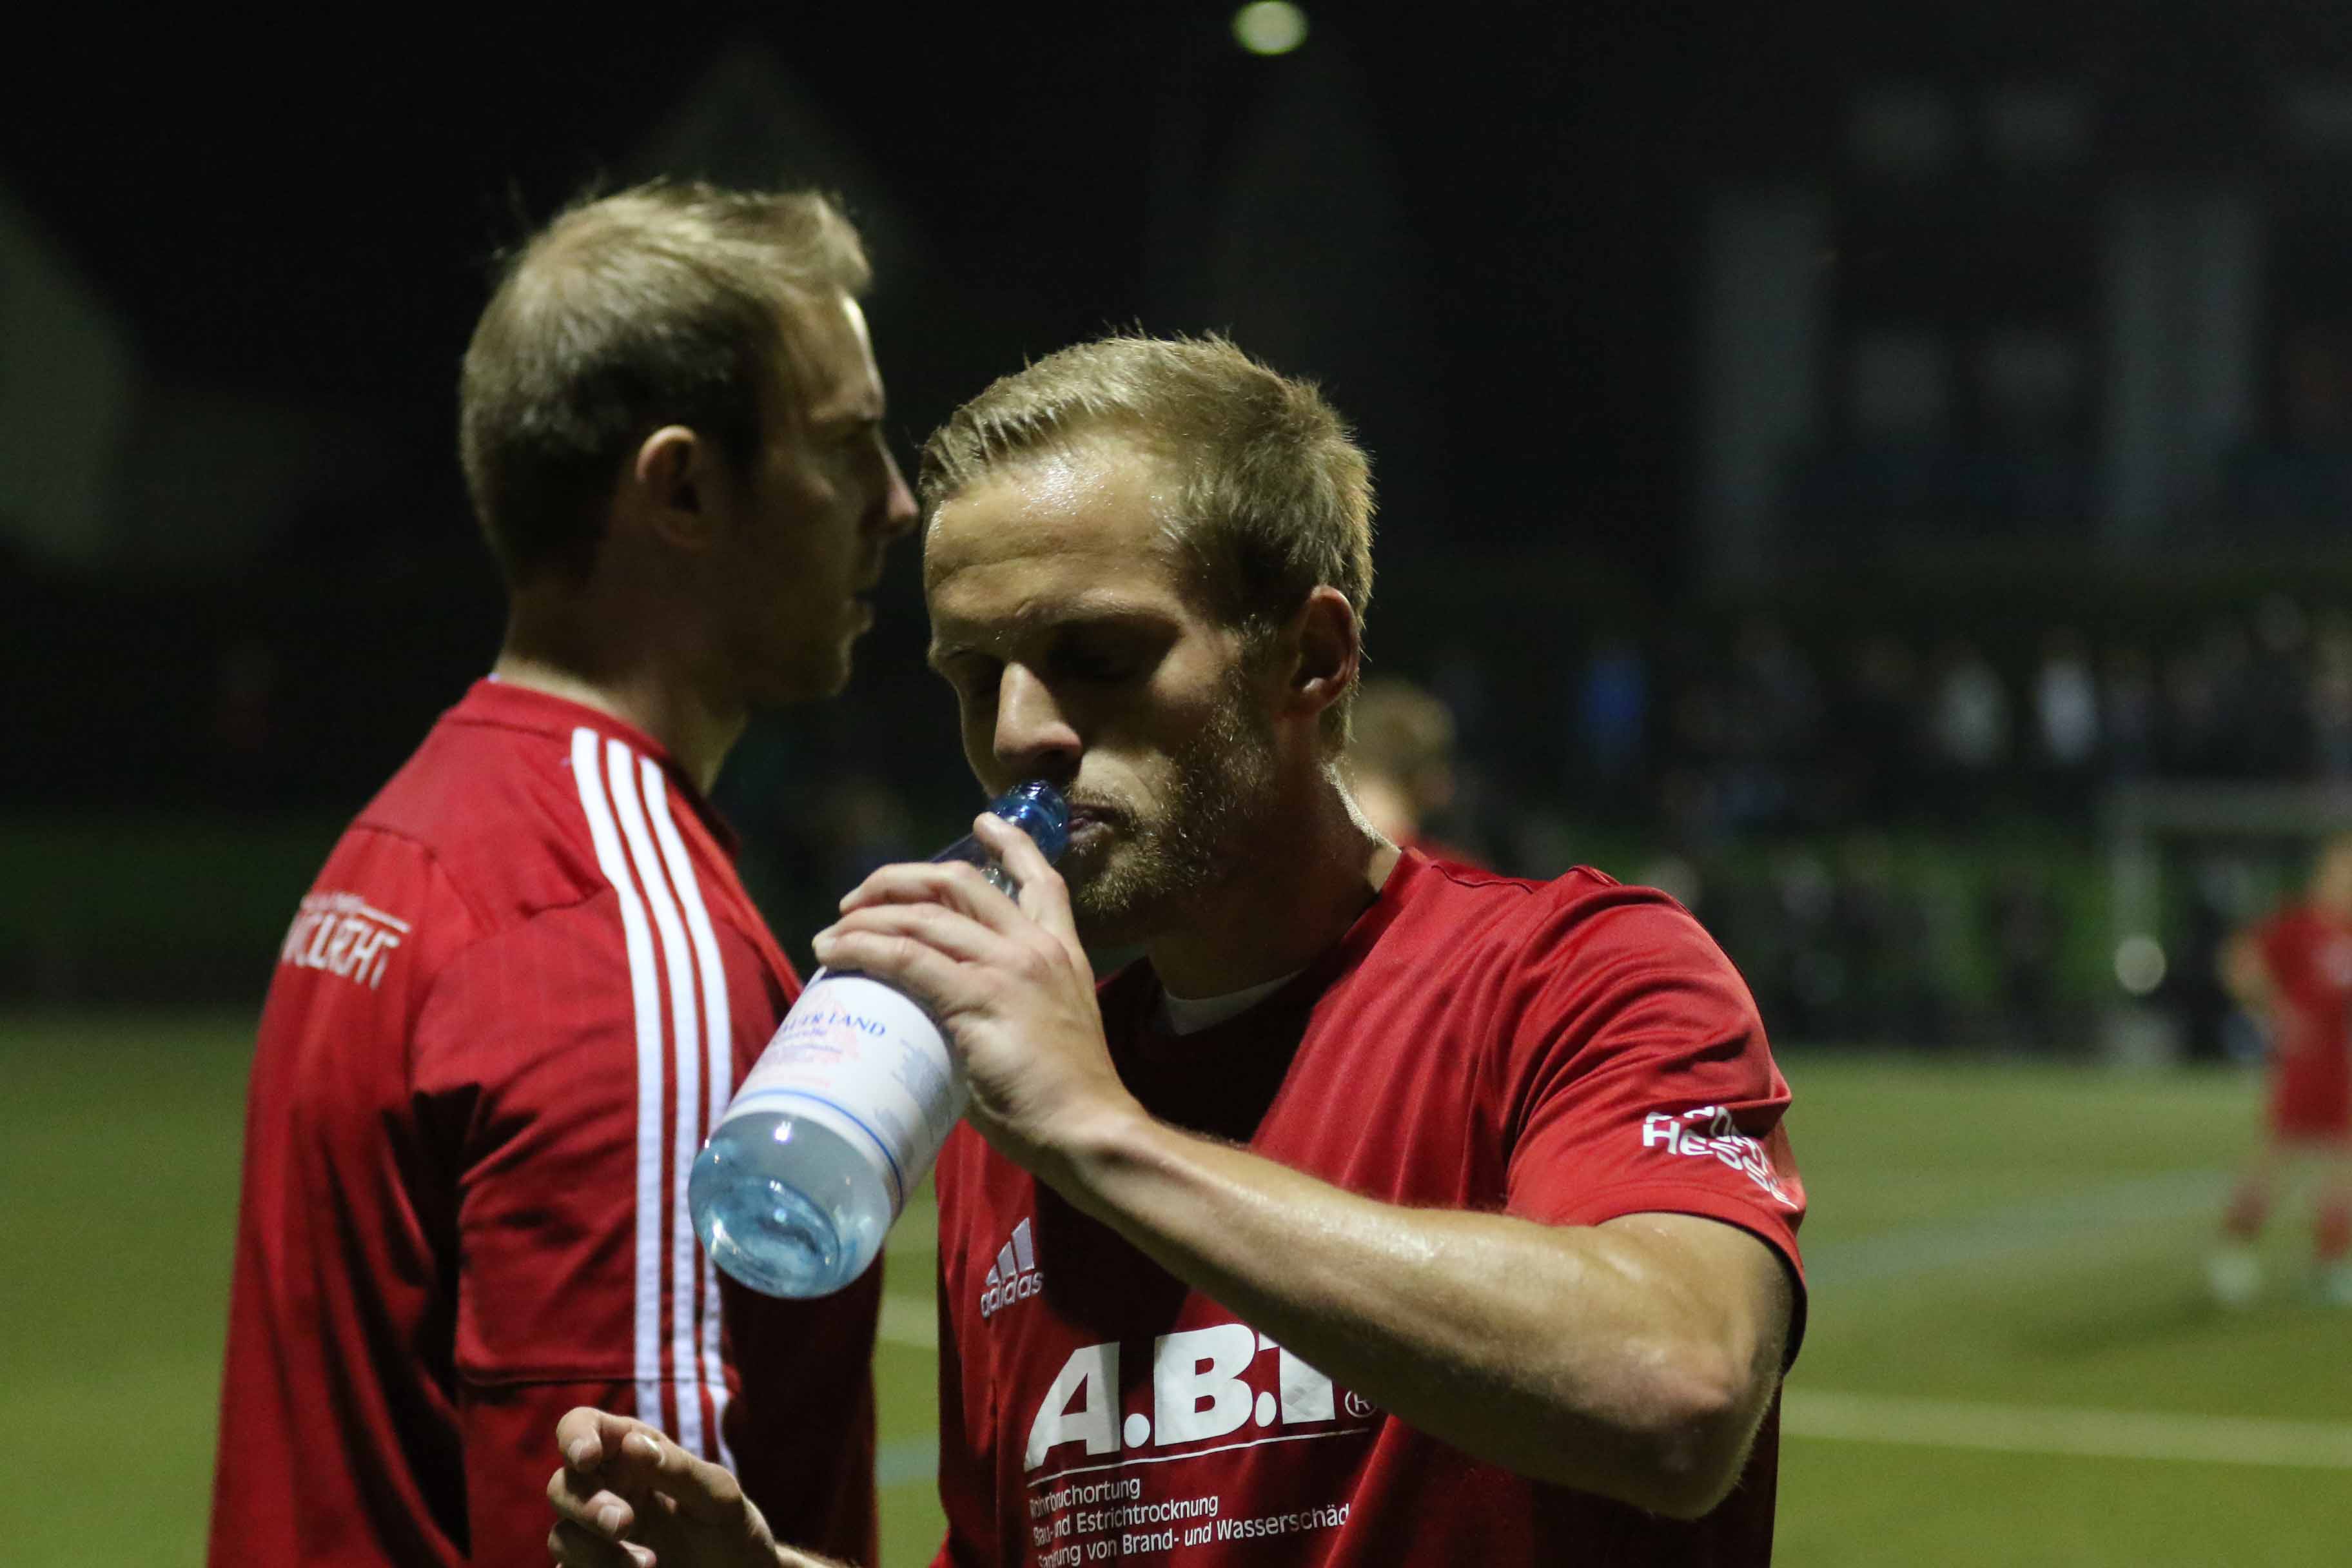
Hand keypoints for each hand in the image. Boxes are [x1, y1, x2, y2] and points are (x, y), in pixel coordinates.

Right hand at [546, 1408, 785, 1567]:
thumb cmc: (729, 1529)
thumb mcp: (718, 1496)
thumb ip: (679, 1470)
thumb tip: (631, 1445)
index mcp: (631, 1454)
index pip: (584, 1426)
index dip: (575, 1436)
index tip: (588, 1457)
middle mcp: (605, 1490)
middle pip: (562, 1486)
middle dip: (586, 1505)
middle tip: (623, 1523)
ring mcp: (595, 1538)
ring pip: (562, 1537)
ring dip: (596, 1552)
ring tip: (650, 1564)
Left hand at [812, 813, 1141, 1174]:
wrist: (1089, 1129)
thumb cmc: (1067, 1101)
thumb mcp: (1048, 1030)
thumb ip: (1008, 1008)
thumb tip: (948, 1021)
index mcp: (1063, 952)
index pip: (1042, 880)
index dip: (1010, 844)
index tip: (983, 821)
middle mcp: (1035, 947)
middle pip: (960, 884)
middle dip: (901, 879)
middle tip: (861, 898)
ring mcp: (1007, 968)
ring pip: (924, 916)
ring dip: (868, 917)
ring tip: (832, 933)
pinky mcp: (978, 997)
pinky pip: (906, 958)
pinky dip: (862, 948)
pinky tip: (833, 952)